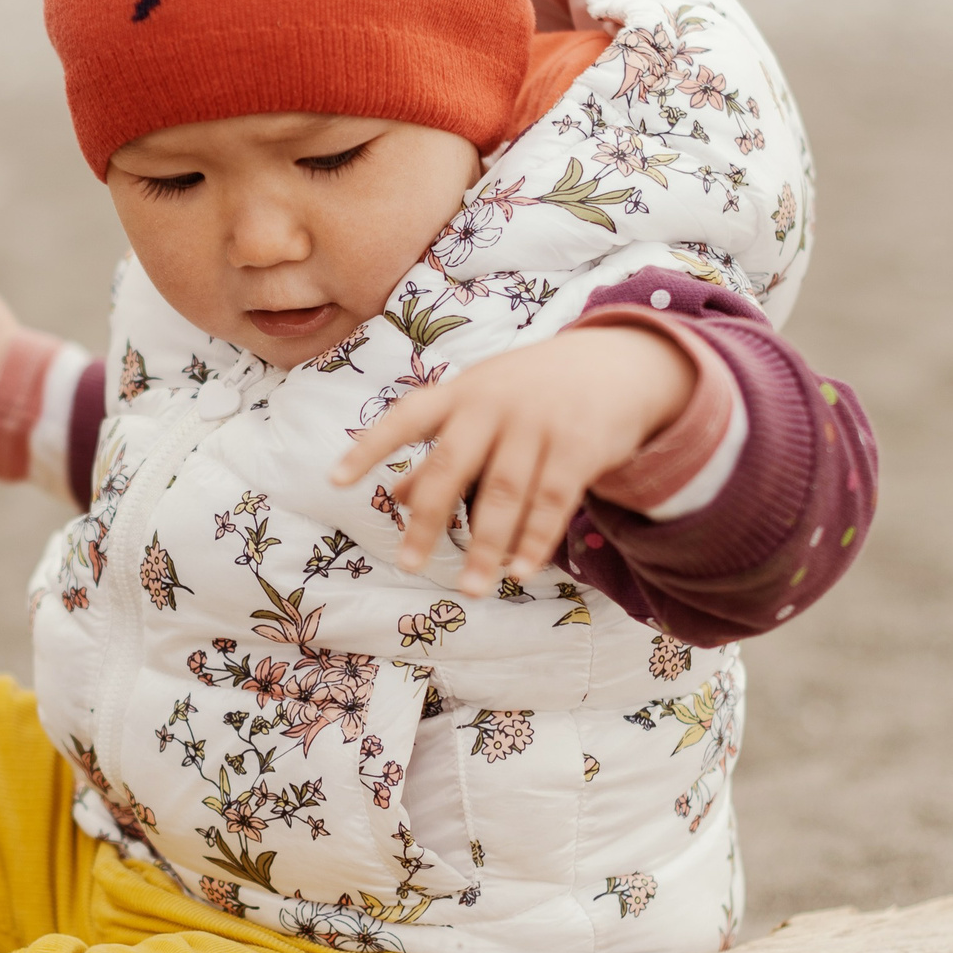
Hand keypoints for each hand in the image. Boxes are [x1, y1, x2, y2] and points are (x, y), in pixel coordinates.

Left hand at [331, 325, 694, 594]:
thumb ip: (440, 450)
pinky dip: (535, 539)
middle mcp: (493, 405)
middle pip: (451, 468)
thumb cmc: (530, 392)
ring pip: (503, 494)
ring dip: (485, 546)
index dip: (368, 449)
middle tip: (409, 564)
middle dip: (428, 520)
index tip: (335, 482)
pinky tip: (519, 571)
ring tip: (470, 588)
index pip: (404, 419)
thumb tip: (398, 498)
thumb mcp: (480, 407)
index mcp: (459, 394)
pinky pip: (553, 501)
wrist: (617, 363)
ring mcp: (538, 424)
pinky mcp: (579, 446)